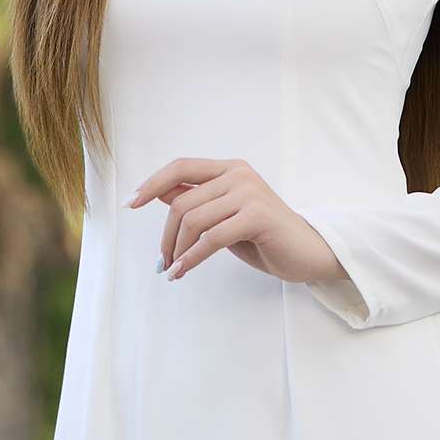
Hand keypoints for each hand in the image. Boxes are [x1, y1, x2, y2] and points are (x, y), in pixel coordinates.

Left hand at [127, 154, 347, 292]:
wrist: (307, 252)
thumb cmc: (263, 236)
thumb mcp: (224, 217)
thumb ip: (198, 202)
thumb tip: (158, 193)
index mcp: (229, 168)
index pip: (181, 166)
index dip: (153, 182)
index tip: (131, 203)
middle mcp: (238, 173)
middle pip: (183, 201)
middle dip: (166, 236)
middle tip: (162, 261)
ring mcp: (249, 192)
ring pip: (194, 220)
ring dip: (177, 250)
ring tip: (173, 269)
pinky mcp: (257, 215)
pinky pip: (211, 238)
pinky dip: (191, 258)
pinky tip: (181, 272)